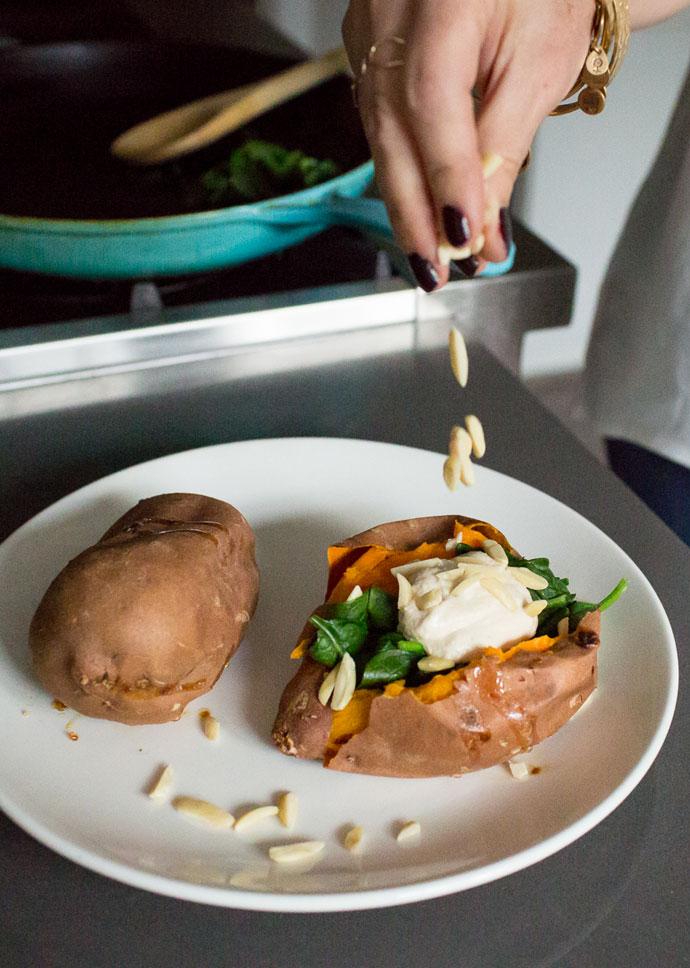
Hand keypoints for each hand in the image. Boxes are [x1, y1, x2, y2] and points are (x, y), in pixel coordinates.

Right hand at [342, 0, 593, 288]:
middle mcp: (389, 10)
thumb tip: (484, 224)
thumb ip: (504, 146)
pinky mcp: (363, 48)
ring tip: (430, 255)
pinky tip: (418, 207)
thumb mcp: (538, 66)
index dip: (446, 179)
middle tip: (434, 271)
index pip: (433, 103)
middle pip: (390, 130)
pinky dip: (401, 168)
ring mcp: (367, 29)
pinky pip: (376, 120)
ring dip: (406, 201)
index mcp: (441, 0)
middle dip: (413, 212)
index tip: (464, 237)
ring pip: (377, 134)